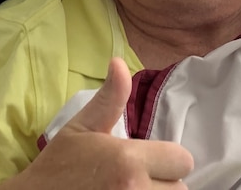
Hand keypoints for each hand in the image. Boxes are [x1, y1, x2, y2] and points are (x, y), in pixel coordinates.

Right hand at [2, 58, 193, 188]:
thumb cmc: (58, 166)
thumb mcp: (82, 127)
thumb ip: (110, 99)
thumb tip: (119, 63)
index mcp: (129, 160)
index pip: (182, 160)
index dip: (167, 159)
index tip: (146, 161)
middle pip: (180, 188)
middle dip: (164, 182)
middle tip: (137, 179)